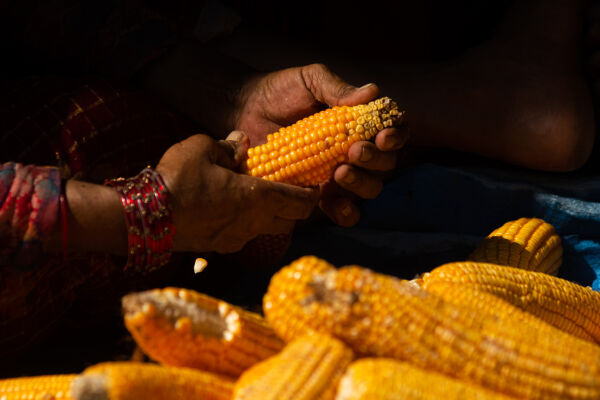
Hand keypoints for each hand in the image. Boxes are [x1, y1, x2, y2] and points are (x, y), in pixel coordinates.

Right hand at [156, 132, 317, 252]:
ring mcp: (238, 239)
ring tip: (260, 197)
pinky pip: (246, 235)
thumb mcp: (201, 148)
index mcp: (258, 198)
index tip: (315, 185)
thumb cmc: (176, 180)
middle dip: (296, 206)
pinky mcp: (222, 247)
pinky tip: (233, 209)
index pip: (303, 203)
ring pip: (269, 229)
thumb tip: (241, 143)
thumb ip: (227, 146)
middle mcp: (255, 223)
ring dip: (272, 215)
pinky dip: (249, 223)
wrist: (144, 218)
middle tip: (290, 189)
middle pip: (292, 220)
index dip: (313, 195)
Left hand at [235, 63, 408, 225]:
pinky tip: (335, 204)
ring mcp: (338, 174)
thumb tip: (370, 92)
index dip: (396, 136)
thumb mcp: (308, 80)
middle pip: (386, 164)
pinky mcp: (319, 194)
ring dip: (362, 184)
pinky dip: (345, 212)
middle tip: (354, 152)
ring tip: (339, 172)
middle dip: (375, 160)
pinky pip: (343, 211)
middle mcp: (355, 149)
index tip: (382, 136)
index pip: (393, 131)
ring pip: (369, 188)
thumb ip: (336, 87)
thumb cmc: (279, 92)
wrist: (244, 112)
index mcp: (359, 122)